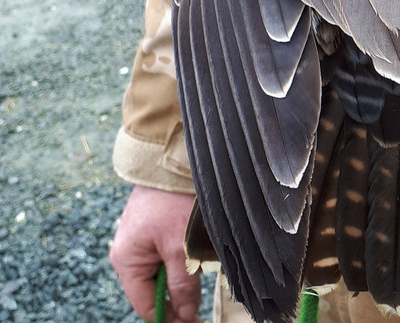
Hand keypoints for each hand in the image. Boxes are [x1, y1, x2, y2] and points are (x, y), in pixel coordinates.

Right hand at [110, 185, 202, 322]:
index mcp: (126, 261)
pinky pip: (169, 251)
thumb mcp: (180, 248)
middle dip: (180, 294)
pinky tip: (199, 247)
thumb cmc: (172, 201)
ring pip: (166, 269)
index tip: (193, 322)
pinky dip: (184, 255)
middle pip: (155, 288)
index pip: (145, 303)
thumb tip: (185, 313)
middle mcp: (129, 252)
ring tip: (204, 262)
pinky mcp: (156, 226)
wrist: (172, 161)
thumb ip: (182, 284)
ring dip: (185, 272)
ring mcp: (142, 239)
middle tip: (204, 300)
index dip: (169, 317)